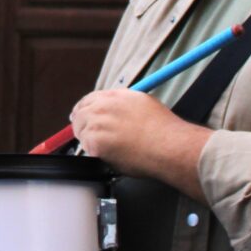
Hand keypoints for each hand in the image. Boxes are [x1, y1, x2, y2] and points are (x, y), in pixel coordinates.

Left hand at [70, 88, 210, 199]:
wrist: (169, 146)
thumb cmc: (165, 131)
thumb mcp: (146, 105)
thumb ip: (126, 106)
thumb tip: (119, 113)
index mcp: (118, 95)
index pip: (91, 99)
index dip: (86, 109)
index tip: (83, 115)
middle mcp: (105, 105)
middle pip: (81, 112)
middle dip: (81, 124)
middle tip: (87, 136)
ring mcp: (98, 122)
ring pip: (81, 130)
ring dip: (88, 139)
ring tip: (106, 148)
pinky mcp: (95, 140)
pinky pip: (85, 146)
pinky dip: (93, 151)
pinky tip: (107, 154)